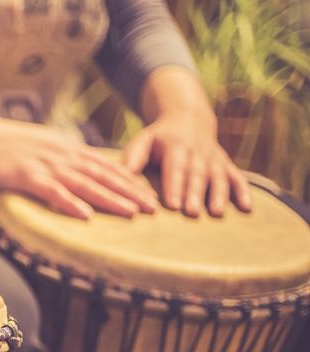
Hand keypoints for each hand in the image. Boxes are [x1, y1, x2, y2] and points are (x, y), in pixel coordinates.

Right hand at [0, 108, 159, 219]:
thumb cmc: (4, 145)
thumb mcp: (41, 146)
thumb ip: (61, 158)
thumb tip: (79, 172)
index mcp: (67, 148)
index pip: (106, 164)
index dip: (130, 179)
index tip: (150, 193)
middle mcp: (62, 155)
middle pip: (103, 174)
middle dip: (130, 191)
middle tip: (154, 207)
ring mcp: (45, 165)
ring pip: (85, 183)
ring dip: (110, 198)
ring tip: (132, 213)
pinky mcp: (26, 176)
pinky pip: (53, 192)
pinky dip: (70, 203)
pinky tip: (86, 215)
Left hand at [122, 113, 251, 217]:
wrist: (188, 120)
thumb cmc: (158, 139)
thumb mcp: (143, 141)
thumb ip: (133, 157)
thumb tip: (123, 175)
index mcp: (176, 146)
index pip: (175, 167)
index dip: (175, 185)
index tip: (172, 204)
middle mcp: (198, 152)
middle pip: (197, 174)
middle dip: (195, 194)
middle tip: (191, 213)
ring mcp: (215, 158)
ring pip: (218, 177)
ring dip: (219, 195)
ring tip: (216, 213)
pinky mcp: (226, 165)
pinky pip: (238, 178)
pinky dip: (244, 192)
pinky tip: (247, 208)